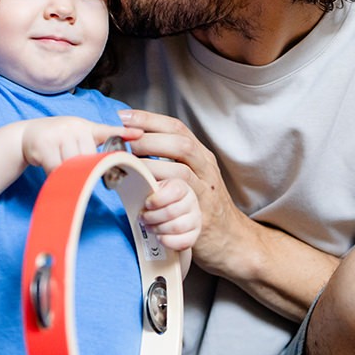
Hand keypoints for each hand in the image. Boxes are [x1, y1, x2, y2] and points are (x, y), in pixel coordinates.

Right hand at [20, 117, 141, 172]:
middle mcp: (73, 126)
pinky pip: (56, 169)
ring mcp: (57, 134)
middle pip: (88, 158)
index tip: (139, 135)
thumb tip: (129, 143)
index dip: (123, 133)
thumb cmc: (57, 138)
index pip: (106, 131)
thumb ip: (101, 139)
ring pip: (72, 165)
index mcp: (84, 126)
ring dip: (67, 173)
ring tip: (61, 168)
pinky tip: (50, 169)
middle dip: (84, 169)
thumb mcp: (79, 134)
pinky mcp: (43, 145)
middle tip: (76, 171)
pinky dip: (55, 176)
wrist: (26, 135)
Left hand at [118, 109, 244, 278]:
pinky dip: (163, 212)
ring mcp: (206, 196)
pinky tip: (148, 214)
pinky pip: (184, 212)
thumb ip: (168, 158)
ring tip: (133, 177)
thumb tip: (130, 141)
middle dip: (150, 143)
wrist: (231, 237)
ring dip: (153, 175)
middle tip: (126, 148)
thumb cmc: (202, 203)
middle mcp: (206, 171)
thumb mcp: (192, 174)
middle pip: (181, 146)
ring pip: (181, 177)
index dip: (149, 120)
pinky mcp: (203, 221)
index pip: (177, 128)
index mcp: (201, 156)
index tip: (123, 117)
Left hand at [140, 177, 200, 253]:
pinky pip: (182, 241)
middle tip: (142, 217)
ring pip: (176, 227)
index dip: (158, 199)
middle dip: (151, 216)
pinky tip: (159, 237)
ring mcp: (195, 218)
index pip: (175, 190)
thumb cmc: (158, 200)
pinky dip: (167, 241)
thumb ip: (146, 180)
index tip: (147, 203)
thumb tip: (131, 167)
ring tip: (148, 226)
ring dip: (157, 228)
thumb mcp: (153, 187)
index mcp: (182, 185)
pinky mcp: (194, 234)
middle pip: (172, 211)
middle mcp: (192, 201)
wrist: (171, 216)